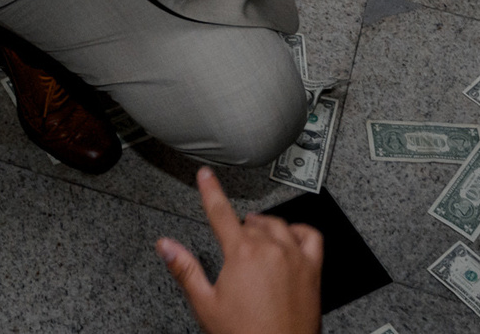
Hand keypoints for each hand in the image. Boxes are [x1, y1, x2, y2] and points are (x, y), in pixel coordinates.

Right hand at [155, 167, 321, 333]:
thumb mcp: (205, 304)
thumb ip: (184, 269)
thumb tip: (166, 246)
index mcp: (242, 253)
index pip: (221, 212)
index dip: (210, 190)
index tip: (206, 175)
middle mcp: (271, 249)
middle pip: (250, 223)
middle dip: (238, 229)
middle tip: (232, 245)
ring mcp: (295, 257)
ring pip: (278, 225)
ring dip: (264, 227)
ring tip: (256, 237)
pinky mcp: (313, 269)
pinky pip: (310, 236)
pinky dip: (298, 231)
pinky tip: (291, 237)